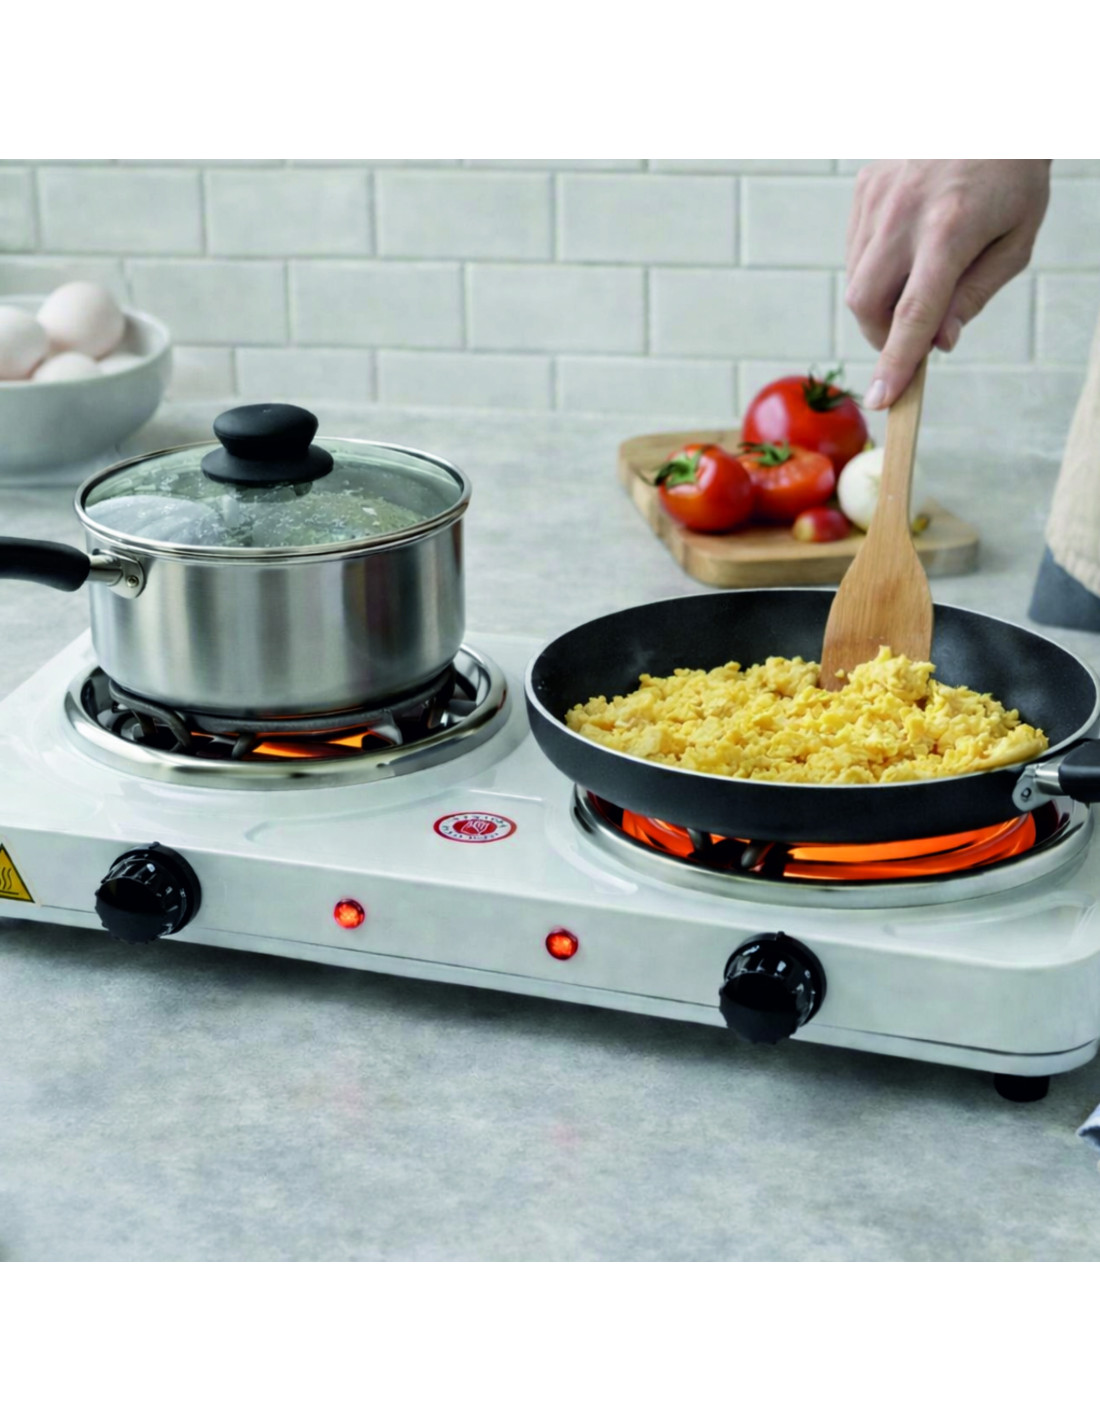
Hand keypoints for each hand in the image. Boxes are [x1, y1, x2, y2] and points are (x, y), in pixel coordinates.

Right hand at [845, 160, 1051, 407]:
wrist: (991, 105)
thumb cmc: (1011, 176)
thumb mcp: (1016, 240)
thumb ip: (975, 294)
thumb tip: (938, 341)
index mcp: (950, 229)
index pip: (914, 313)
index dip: (896, 361)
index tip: (882, 399)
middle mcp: (904, 213)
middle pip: (866, 303)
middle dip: (880, 334)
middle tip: (910, 337)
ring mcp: (877, 198)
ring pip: (854, 280)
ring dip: (880, 299)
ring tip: (920, 274)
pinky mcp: (865, 187)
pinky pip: (856, 249)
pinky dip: (876, 266)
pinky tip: (908, 244)